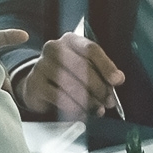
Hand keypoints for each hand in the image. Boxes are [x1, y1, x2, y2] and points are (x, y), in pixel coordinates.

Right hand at [10, 32, 128, 121]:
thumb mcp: (84, 68)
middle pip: (81, 66)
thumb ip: (101, 72)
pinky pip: (57, 96)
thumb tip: (117, 79)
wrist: (38, 85)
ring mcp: (41, 65)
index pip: (91, 49)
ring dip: (87, 100)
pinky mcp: (34, 83)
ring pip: (69, 83)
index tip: (117, 80)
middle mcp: (54, 48)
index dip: (106, 65)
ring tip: (97, 109)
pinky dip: (73, 107)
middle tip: (109, 101)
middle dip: (99, 87)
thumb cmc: (67, 75)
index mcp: (71, 40)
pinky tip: (81, 112)